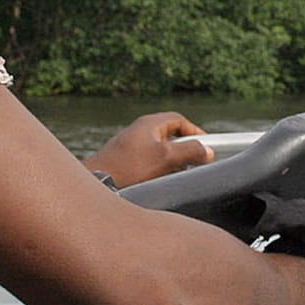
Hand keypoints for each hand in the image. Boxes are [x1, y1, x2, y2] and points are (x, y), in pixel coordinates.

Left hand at [84, 111, 212, 188]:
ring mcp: (131, 147)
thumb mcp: (166, 158)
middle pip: (171, 136)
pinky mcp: (125, 163)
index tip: (207, 146)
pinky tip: (158, 183)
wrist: (96, 184)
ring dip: (171, 162)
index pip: (179, 120)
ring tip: (174, 174)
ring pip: (160, 151)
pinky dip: (159, 171)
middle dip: (185, 149)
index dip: (196, 132)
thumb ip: (190, 151)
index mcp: (148, 124)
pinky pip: (149, 163)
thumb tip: (208, 151)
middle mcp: (139, 132)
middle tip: (194, 162)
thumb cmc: (128, 168)